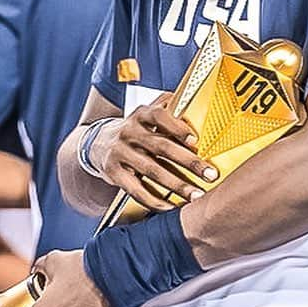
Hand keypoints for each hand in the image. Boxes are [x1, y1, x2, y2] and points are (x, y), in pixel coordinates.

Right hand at [93, 94, 216, 211]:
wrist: (97, 143)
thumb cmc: (135, 130)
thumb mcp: (146, 114)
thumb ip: (169, 108)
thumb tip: (198, 99)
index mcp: (141, 114)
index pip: (159, 116)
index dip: (177, 127)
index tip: (195, 140)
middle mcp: (129, 132)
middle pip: (162, 147)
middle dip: (189, 162)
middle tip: (210, 174)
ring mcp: (120, 153)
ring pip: (151, 170)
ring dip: (176, 185)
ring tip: (196, 195)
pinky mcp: (113, 173)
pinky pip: (135, 189)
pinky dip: (154, 200)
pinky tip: (170, 206)